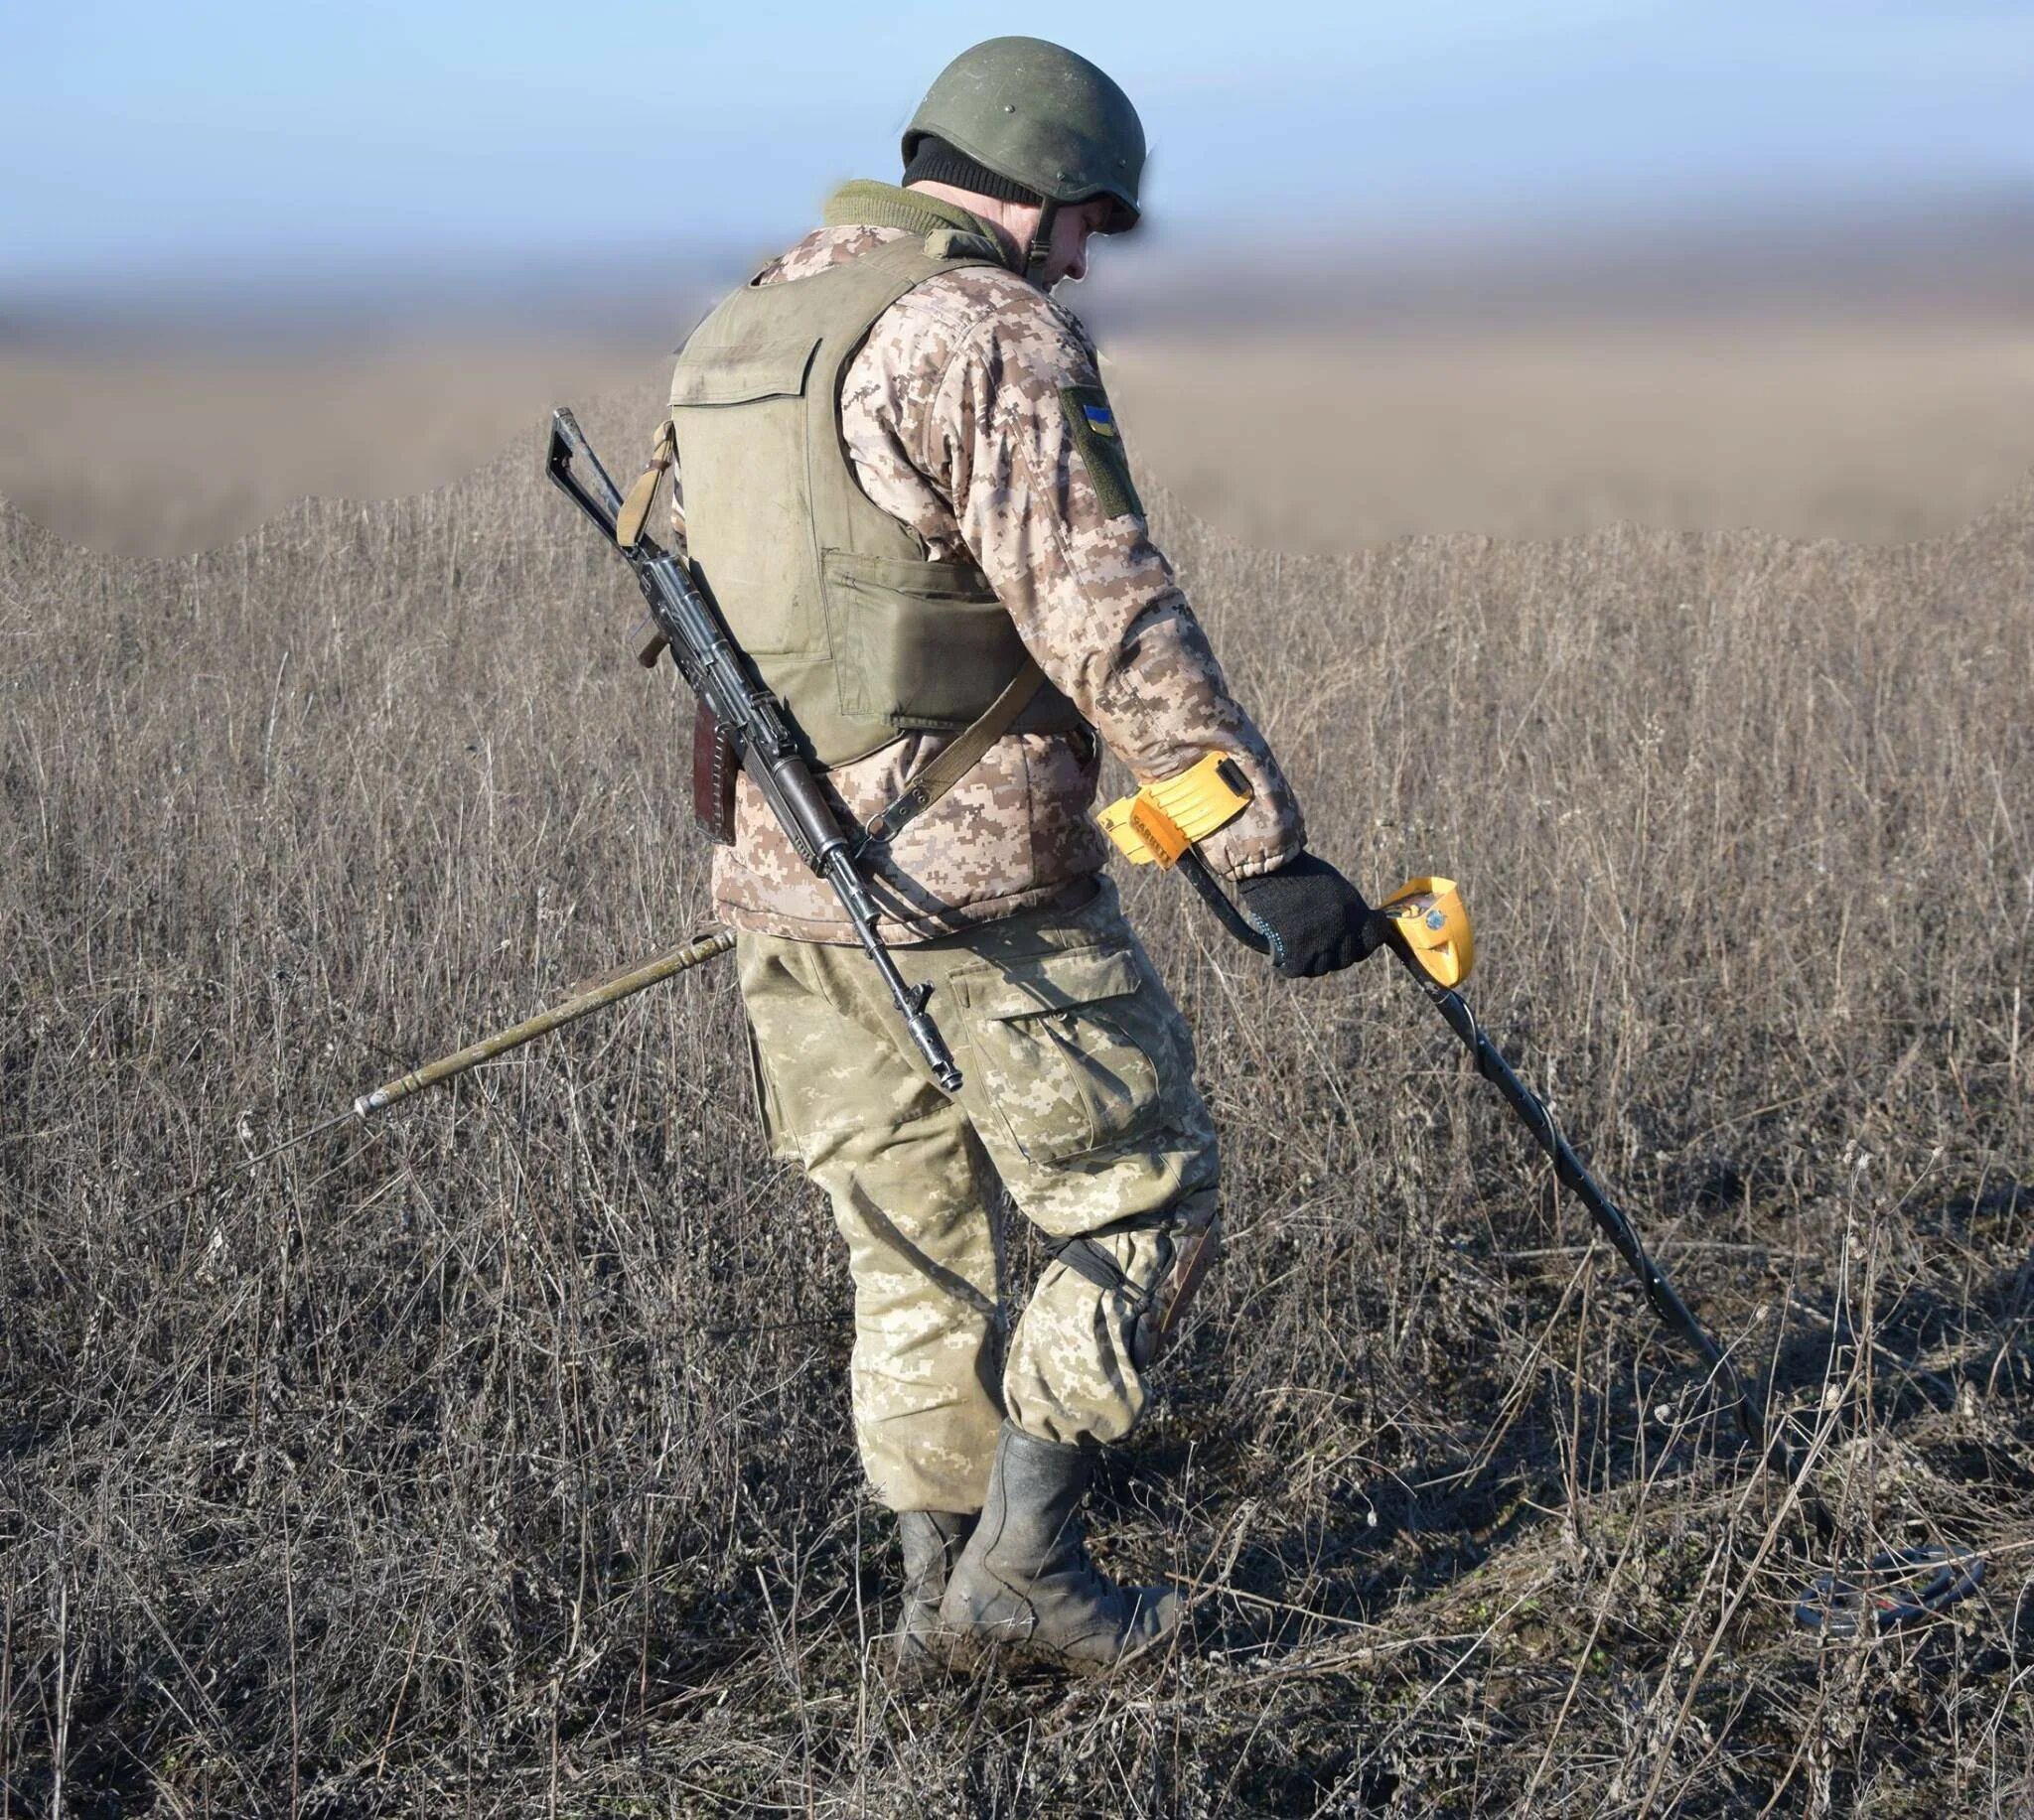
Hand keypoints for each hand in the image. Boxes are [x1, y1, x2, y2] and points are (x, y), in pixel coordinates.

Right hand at [1236, 854, 1384, 977]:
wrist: (1273, 867)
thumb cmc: (1300, 871)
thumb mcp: (1335, 887)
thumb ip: (1346, 911)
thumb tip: (1347, 933)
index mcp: (1356, 911)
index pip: (1373, 940)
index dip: (1363, 943)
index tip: (1353, 940)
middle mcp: (1343, 930)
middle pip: (1345, 959)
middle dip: (1333, 953)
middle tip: (1315, 944)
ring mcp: (1320, 943)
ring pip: (1320, 968)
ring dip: (1310, 961)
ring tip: (1296, 949)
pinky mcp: (1296, 951)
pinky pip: (1296, 971)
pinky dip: (1288, 964)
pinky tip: (1281, 953)